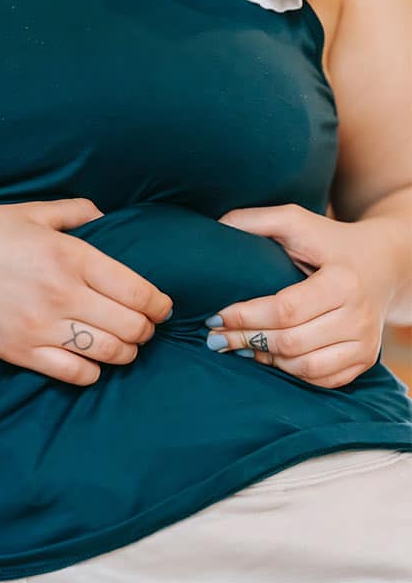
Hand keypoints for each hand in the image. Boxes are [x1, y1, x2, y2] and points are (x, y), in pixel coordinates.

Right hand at [0, 198, 173, 385]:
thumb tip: (106, 219)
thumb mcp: (31, 211)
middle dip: (146, 330)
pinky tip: (90, 360)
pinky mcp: (21, 351)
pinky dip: (92, 372)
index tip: (161, 307)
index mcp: (70, 256)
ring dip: (126, 352)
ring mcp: (41, 327)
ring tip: (123, 344)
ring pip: (109, 354)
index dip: (159, 304)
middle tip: (143, 326)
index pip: (138, 291)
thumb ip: (76, 212)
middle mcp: (62, 294)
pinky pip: (74, 374)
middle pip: (131, 327)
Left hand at [205, 204, 404, 388]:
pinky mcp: (365, 359)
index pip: (285, 310)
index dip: (244, 317)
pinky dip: (290, 371)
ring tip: (239, 345)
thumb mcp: (297, 221)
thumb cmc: (330, 242)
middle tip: (215, 336)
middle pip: (290, 342)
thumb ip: (256, 220)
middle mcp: (359, 316)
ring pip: (303, 366)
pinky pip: (321, 379)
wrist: (385, 264)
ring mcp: (365, 342)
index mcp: (343, 281)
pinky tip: (269, 356)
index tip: (215, 315)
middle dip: (244, 340)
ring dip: (264, 359)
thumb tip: (216, 228)